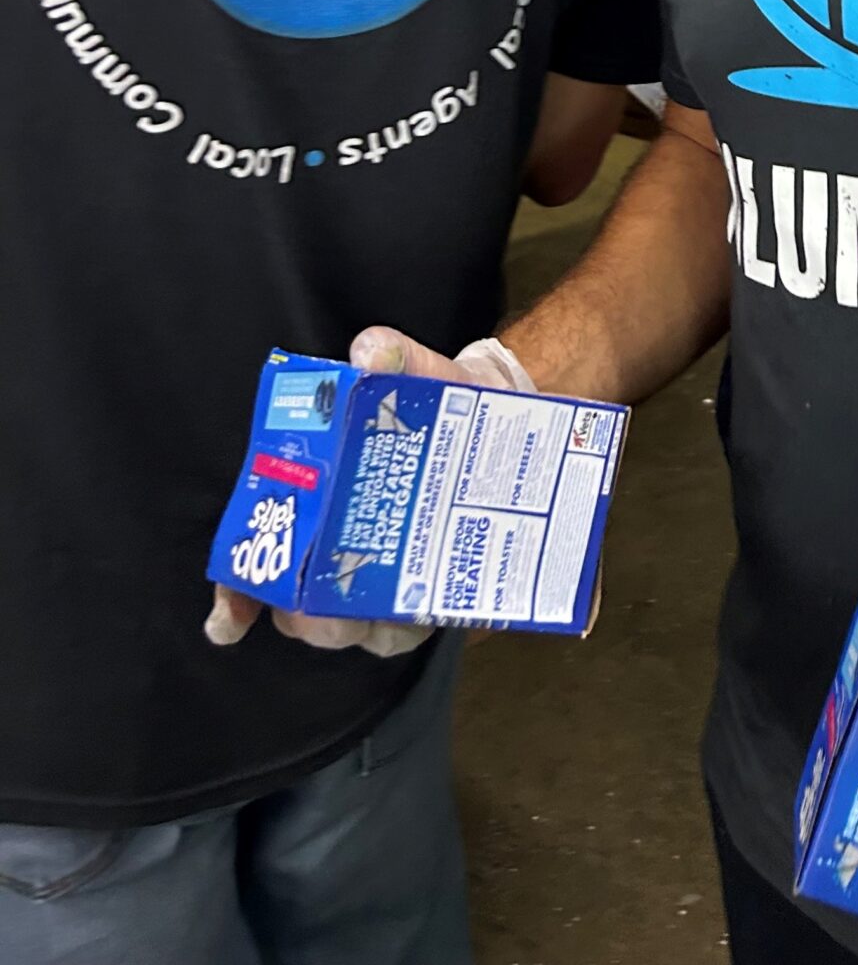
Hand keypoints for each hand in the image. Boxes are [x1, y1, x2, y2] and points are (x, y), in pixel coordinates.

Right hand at [205, 327, 532, 657]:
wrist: (504, 417)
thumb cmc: (443, 401)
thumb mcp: (419, 374)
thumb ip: (394, 357)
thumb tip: (369, 352)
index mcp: (320, 502)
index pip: (260, 558)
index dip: (235, 594)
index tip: (227, 624)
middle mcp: (342, 550)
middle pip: (301, 608)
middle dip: (304, 615)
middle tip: (317, 606)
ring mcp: (383, 580)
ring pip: (351, 627)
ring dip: (352, 627)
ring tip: (370, 613)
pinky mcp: (428, 595)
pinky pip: (403, 630)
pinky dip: (400, 631)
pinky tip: (411, 618)